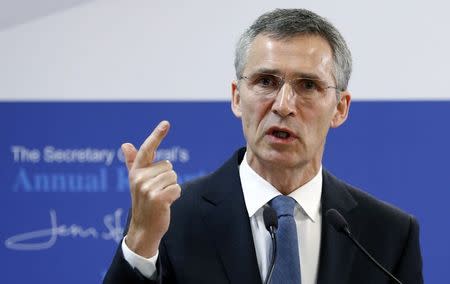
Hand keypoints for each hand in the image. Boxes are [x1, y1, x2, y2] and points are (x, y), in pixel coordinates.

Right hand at [122, 121, 180, 257]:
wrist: (144, 228)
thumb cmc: (143, 202)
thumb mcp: (137, 181)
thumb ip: (133, 162)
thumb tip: (125, 144)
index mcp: (136, 171)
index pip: (147, 149)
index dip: (157, 135)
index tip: (166, 123)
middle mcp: (139, 178)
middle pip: (168, 166)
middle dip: (168, 178)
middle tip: (157, 192)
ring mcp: (147, 189)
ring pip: (174, 177)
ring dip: (172, 188)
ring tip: (161, 198)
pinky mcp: (158, 198)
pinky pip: (177, 188)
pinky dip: (175, 196)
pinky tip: (165, 204)